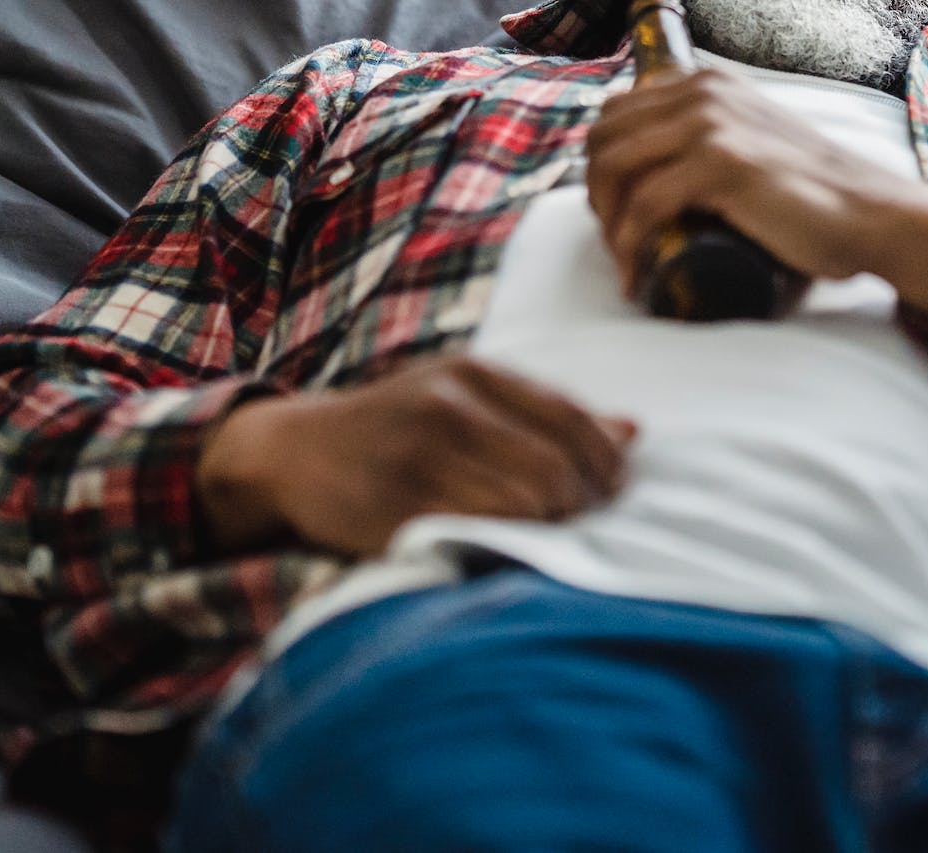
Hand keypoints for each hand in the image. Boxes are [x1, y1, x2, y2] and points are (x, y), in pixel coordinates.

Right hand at [196, 357, 637, 558]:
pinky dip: (500, 552)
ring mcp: (419, 460)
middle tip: (569, 526)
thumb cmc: (398, 427)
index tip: (608, 493)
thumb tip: (634, 431)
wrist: (293, 452)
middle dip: (576, 509)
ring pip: (524, 510)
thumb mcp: (466, 396)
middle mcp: (449, 408)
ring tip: (534, 540)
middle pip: (557, 474)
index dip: (605, 466)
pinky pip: (477, 539)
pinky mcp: (394, 512)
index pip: (575, 421)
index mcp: (475, 374)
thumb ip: (547, 413)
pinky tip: (496, 551)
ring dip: (542, 536)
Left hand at [585, 68, 927, 311]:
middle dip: (597, 195)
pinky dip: (630, 246)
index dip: (600, 166)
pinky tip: (635, 276)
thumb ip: (716, 136)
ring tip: (624, 261)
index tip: (614, 212)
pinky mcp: (723, 164)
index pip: (616, 114)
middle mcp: (703, 92)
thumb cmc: (814, 194)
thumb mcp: (753, 141)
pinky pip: (645, 206)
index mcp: (705, 82)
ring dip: (607, 223)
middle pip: (604, 139)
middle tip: (618, 241)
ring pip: (616, 170)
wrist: (874, 214)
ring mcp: (712, 124)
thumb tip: (665, 168)